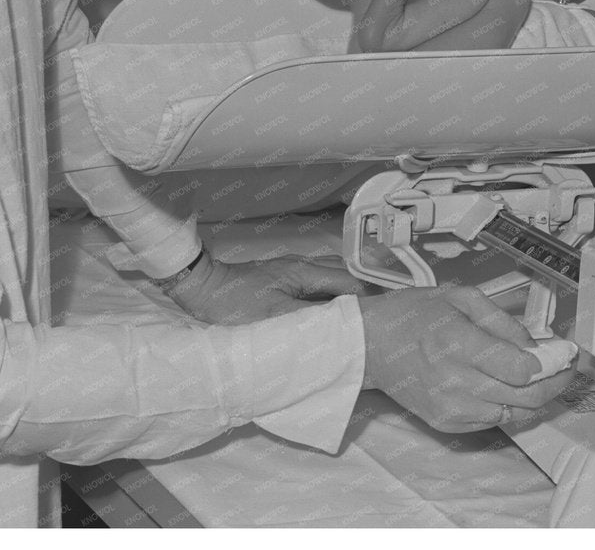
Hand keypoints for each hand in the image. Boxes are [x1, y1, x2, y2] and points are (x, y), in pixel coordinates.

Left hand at [162, 249, 371, 325]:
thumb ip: (314, 321)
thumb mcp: (276, 318)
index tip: (394, 315)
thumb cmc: (234, 305)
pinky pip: (317, 289)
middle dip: (368, 296)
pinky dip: (332, 300)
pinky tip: (336, 318)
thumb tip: (346, 327)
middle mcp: (303, 267)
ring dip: (350, 298)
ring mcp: (293, 273)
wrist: (200, 289)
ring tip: (369, 320)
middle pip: (346, 279)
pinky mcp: (283, 282)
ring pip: (332, 282)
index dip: (375, 298)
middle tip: (389, 320)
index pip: (352, 283)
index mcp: (306, 272)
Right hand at [359, 286, 575, 432]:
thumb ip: (501, 320)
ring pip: (514, 413)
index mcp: (458, 343)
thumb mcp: (458, 297)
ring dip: (531, 396)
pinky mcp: (446, 424)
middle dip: (555, 384)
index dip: (552, 364)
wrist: (368, 347)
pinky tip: (499, 386)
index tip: (565, 354)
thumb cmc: (412, 314)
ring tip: (533, 375)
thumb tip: (535, 346)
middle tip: (564, 369)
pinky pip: (493, 421)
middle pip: (526, 397)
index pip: (522, 369)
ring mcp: (451, 408)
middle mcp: (456, 381)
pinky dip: (505, 405)